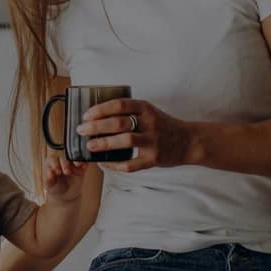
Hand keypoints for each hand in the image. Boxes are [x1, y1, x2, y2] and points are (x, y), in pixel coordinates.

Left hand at [44, 151, 87, 201]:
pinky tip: (84, 167)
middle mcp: (62, 161)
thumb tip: (49, 172)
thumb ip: (48, 180)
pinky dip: (84, 163)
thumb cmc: (55, 188)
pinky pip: (84, 163)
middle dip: (65, 163)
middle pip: (63, 157)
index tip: (56, 170)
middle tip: (66, 171)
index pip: (52, 159)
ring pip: (74, 157)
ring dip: (76, 160)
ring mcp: (72, 164)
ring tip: (77, 165)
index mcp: (52, 163)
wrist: (66, 195)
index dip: (54, 163)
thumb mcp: (50, 186)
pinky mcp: (81, 168)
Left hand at [78, 98, 192, 172]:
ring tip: (90, 146)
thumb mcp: (149, 112)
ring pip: (124, 141)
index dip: (100, 109)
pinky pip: (131, 164)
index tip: (86, 115)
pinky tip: (104, 163)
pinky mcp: (154, 159)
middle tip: (81, 130)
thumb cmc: (164, 125)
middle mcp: (150, 123)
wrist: (189, 141)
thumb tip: (98, 117)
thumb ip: (130, 112)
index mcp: (146, 108)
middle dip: (96, 126)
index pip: (119, 105)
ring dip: (104, 143)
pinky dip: (115, 165)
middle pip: (118, 122)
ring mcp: (153, 141)